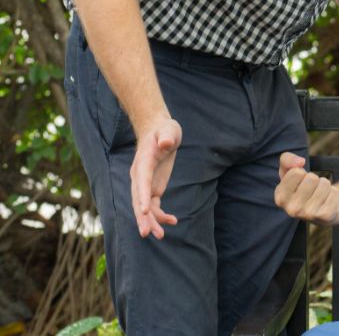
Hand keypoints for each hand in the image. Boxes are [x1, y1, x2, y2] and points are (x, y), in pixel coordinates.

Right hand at [129, 118, 181, 238]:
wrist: (159, 132)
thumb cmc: (164, 130)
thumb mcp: (168, 130)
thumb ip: (166, 136)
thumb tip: (166, 143)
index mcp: (143, 163)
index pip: (141, 182)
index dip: (141, 196)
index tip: (143, 211)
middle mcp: (140, 177)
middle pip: (137, 200)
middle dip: (142, 217)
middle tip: (147, 233)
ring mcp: (145, 184)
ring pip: (144, 207)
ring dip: (151, 222)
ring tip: (161, 236)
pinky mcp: (152, 188)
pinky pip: (153, 206)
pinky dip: (160, 215)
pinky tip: (173, 221)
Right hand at [274, 152, 338, 224]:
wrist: (319, 207)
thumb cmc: (301, 186)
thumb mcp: (289, 171)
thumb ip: (287, 160)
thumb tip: (300, 161)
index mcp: (280, 198)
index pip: (296, 172)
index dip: (301, 172)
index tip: (299, 181)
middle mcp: (292, 209)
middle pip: (311, 178)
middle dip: (314, 178)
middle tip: (311, 188)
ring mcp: (308, 214)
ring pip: (324, 183)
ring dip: (324, 184)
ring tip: (319, 193)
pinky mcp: (324, 216)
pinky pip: (334, 192)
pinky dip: (333, 192)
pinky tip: (326, 199)